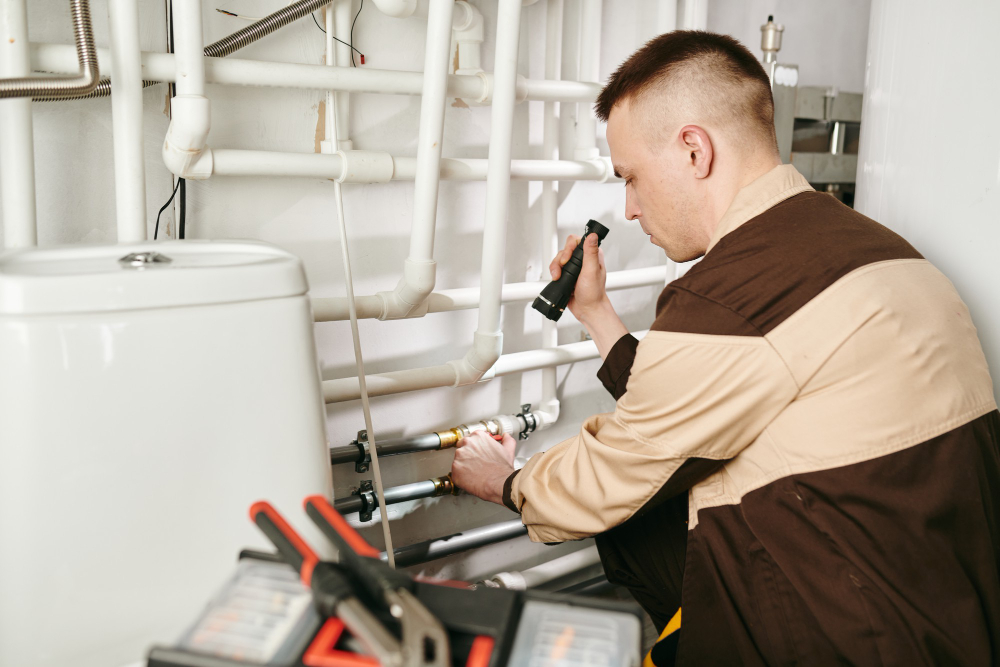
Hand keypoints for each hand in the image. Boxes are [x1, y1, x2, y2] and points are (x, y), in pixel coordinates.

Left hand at [450, 431, 515, 504]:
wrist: (499, 483)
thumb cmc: (502, 469)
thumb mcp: (508, 450)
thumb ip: (507, 440)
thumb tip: (506, 437)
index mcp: (478, 436)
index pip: (471, 438)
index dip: (475, 447)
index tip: (477, 453)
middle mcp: (467, 443)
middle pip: (462, 447)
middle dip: (468, 455)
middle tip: (476, 464)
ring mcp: (459, 456)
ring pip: (458, 460)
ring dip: (464, 465)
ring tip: (475, 472)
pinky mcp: (455, 469)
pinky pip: (455, 472)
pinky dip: (461, 476)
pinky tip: (471, 478)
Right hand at [548, 232, 627, 359]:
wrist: (587, 309)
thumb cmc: (593, 294)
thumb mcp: (592, 271)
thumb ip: (591, 253)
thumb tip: (592, 236)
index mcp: (592, 255)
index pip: (576, 241)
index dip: (569, 248)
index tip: (567, 259)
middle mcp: (583, 259)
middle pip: (565, 249)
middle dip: (560, 260)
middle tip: (562, 270)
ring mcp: (574, 267)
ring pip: (559, 259)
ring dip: (555, 267)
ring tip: (558, 277)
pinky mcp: (567, 274)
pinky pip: (556, 268)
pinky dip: (554, 272)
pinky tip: (557, 279)